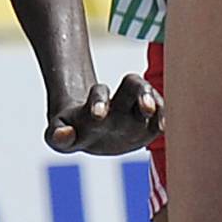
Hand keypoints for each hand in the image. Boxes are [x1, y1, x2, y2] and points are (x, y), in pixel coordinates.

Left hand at [47, 72, 163, 155]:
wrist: (89, 125)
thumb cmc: (72, 129)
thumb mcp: (57, 134)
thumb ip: (57, 136)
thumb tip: (63, 134)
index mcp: (95, 105)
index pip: (99, 95)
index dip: (98, 102)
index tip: (97, 115)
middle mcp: (119, 103)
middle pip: (133, 85)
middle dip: (141, 93)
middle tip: (146, 108)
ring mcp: (135, 110)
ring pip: (150, 96)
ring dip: (157, 106)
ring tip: (161, 124)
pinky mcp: (149, 123)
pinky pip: (161, 115)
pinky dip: (164, 118)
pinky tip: (164, 128)